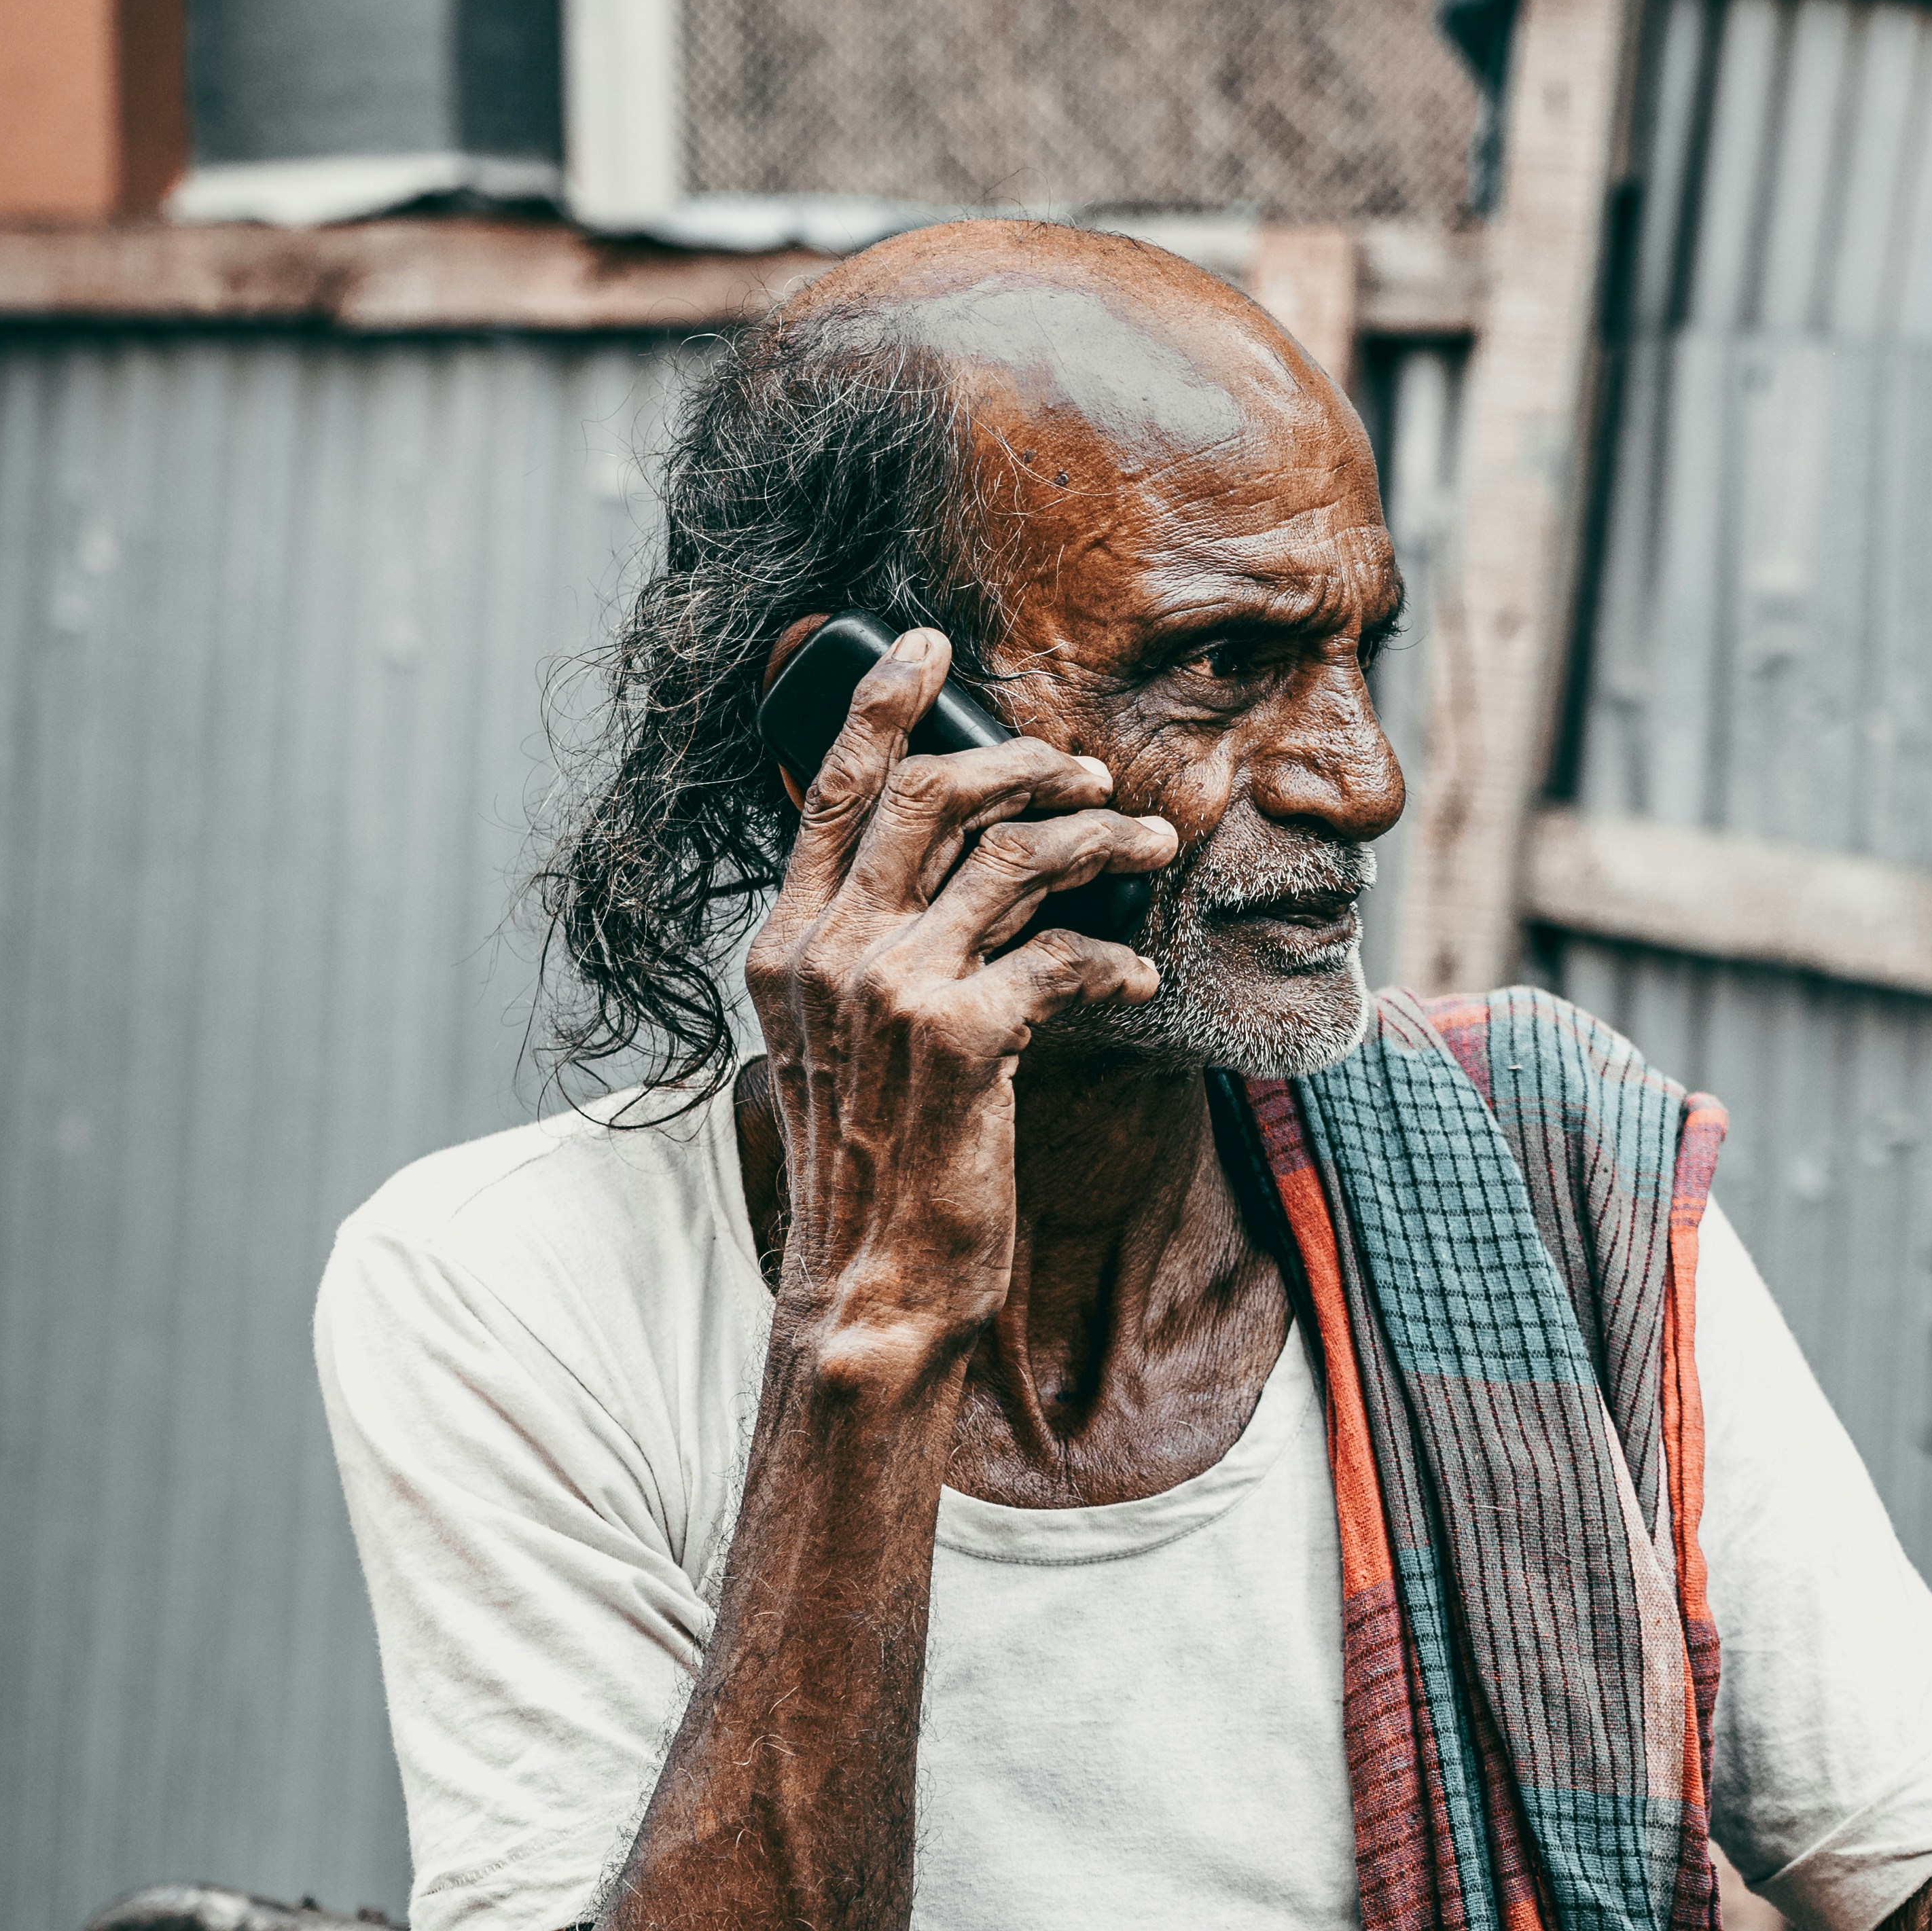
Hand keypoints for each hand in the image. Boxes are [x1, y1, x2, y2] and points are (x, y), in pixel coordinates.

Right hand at [745, 630, 1175, 1365]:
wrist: (870, 1286)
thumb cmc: (872, 1165)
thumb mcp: (841, 1042)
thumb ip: (872, 950)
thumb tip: (958, 872)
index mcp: (785, 945)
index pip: (829, 790)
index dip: (881, 702)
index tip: (929, 644)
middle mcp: (825, 953)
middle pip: (932, 794)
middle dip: (1024, 759)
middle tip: (1087, 771)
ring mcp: (888, 991)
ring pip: (1012, 858)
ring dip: (1096, 839)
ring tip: (1146, 842)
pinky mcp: (959, 1039)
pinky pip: (1061, 956)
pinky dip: (1111, 959)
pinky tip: (1133, 978)